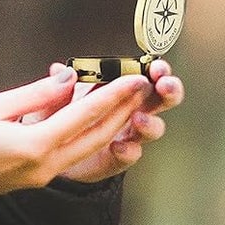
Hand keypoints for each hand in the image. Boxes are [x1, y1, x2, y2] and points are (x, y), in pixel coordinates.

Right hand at [0, 68, 150, 197]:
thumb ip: (36, 94)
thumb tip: (69, 79)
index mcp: (34, 146)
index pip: (83, 117)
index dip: (112, 95)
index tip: (133, 78)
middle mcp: (46, 165)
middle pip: (96, 135)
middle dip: (123, 110)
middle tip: (143, 86)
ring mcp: (45, 175)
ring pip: (89, 146)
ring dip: (112, 122)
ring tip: (131, 99)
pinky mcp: (40, 176)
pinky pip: (74, 151)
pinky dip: (90, 132)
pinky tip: (99, 115)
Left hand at [59, 58, 184, 183]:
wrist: (55, 151)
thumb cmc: (64, 117)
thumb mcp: (59, 96)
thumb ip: (63, 83)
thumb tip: (59, 70)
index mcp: (123, 89)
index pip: (150, 75)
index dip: (158, 69)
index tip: (157, 67)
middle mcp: (133, 110)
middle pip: (163, 99)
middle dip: (169, 91)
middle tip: (163, 86)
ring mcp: (129, 134)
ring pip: (154, 128)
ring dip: (151, 122)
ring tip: (139, 118)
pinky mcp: (119, 158)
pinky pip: (132, 154)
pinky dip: (128, 150)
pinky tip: (118, 146)